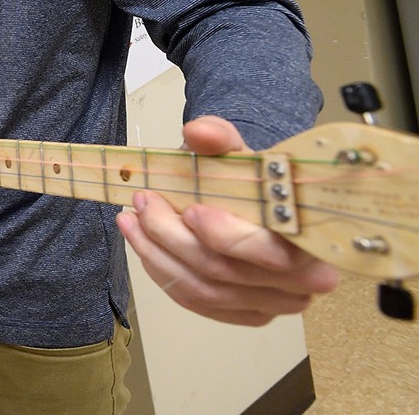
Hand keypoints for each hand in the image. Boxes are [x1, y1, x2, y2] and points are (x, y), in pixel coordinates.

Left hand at [116, 115, 338, 325]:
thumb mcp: (239, 151)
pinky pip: (195, 302)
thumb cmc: (255, 181)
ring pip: (203, 290)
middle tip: (144, 202)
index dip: (226, 236)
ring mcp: (273, 304)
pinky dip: (162, 271)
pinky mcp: (246, 314)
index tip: (190, 208)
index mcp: (314, 240)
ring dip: (157, 254)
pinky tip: (143, 244)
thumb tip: (199, 132)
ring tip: (132, 219)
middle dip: (172, 236)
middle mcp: (302, 282)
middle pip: (225, 272)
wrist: (258, 202)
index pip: (272, 253)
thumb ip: (220, 137)